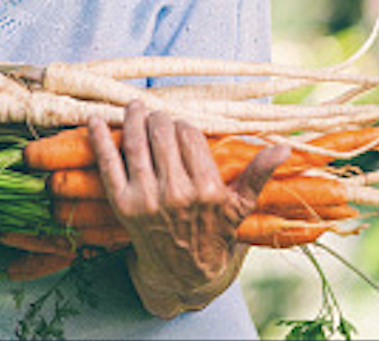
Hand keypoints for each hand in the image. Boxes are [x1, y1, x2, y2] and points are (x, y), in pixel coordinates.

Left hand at [87, 102, 287, 316]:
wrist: (182, 271)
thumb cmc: (214, 232)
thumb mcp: (240, 206)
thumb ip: (259, 173)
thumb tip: (285, 147)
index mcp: (208, 189)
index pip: (189, 135)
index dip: (183, 126)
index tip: (180, 127)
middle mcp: (177, 193)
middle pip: (161, 134)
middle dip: (159, 118)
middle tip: (156, 115)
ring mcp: (146, 198)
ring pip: (136, 143)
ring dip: (132, 119)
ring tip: (134, 108)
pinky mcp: (122, 205)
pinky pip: (108, 164)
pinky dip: (98, 139)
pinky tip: (93, 120)